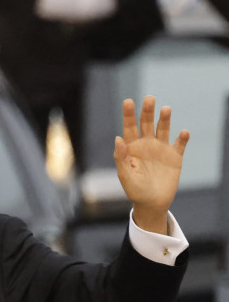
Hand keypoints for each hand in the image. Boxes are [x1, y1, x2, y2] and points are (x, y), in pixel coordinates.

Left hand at [115, 96, 189, 234]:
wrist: (152, 203)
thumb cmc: (134, 190)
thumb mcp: (125, 175)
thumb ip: (121, 158)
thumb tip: (118, 139)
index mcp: (131, 147)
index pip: (129, 127)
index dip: (128, 114)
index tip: (128, 101)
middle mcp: (146, 144)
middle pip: (146, 123)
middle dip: (147, 111)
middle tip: (149, 98)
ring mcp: (161, 149)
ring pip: (163, 129)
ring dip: (164, 120)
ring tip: (165, 109)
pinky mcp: (175, 156)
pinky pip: (180, 144)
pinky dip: (182, 139)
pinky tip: (183, 133)